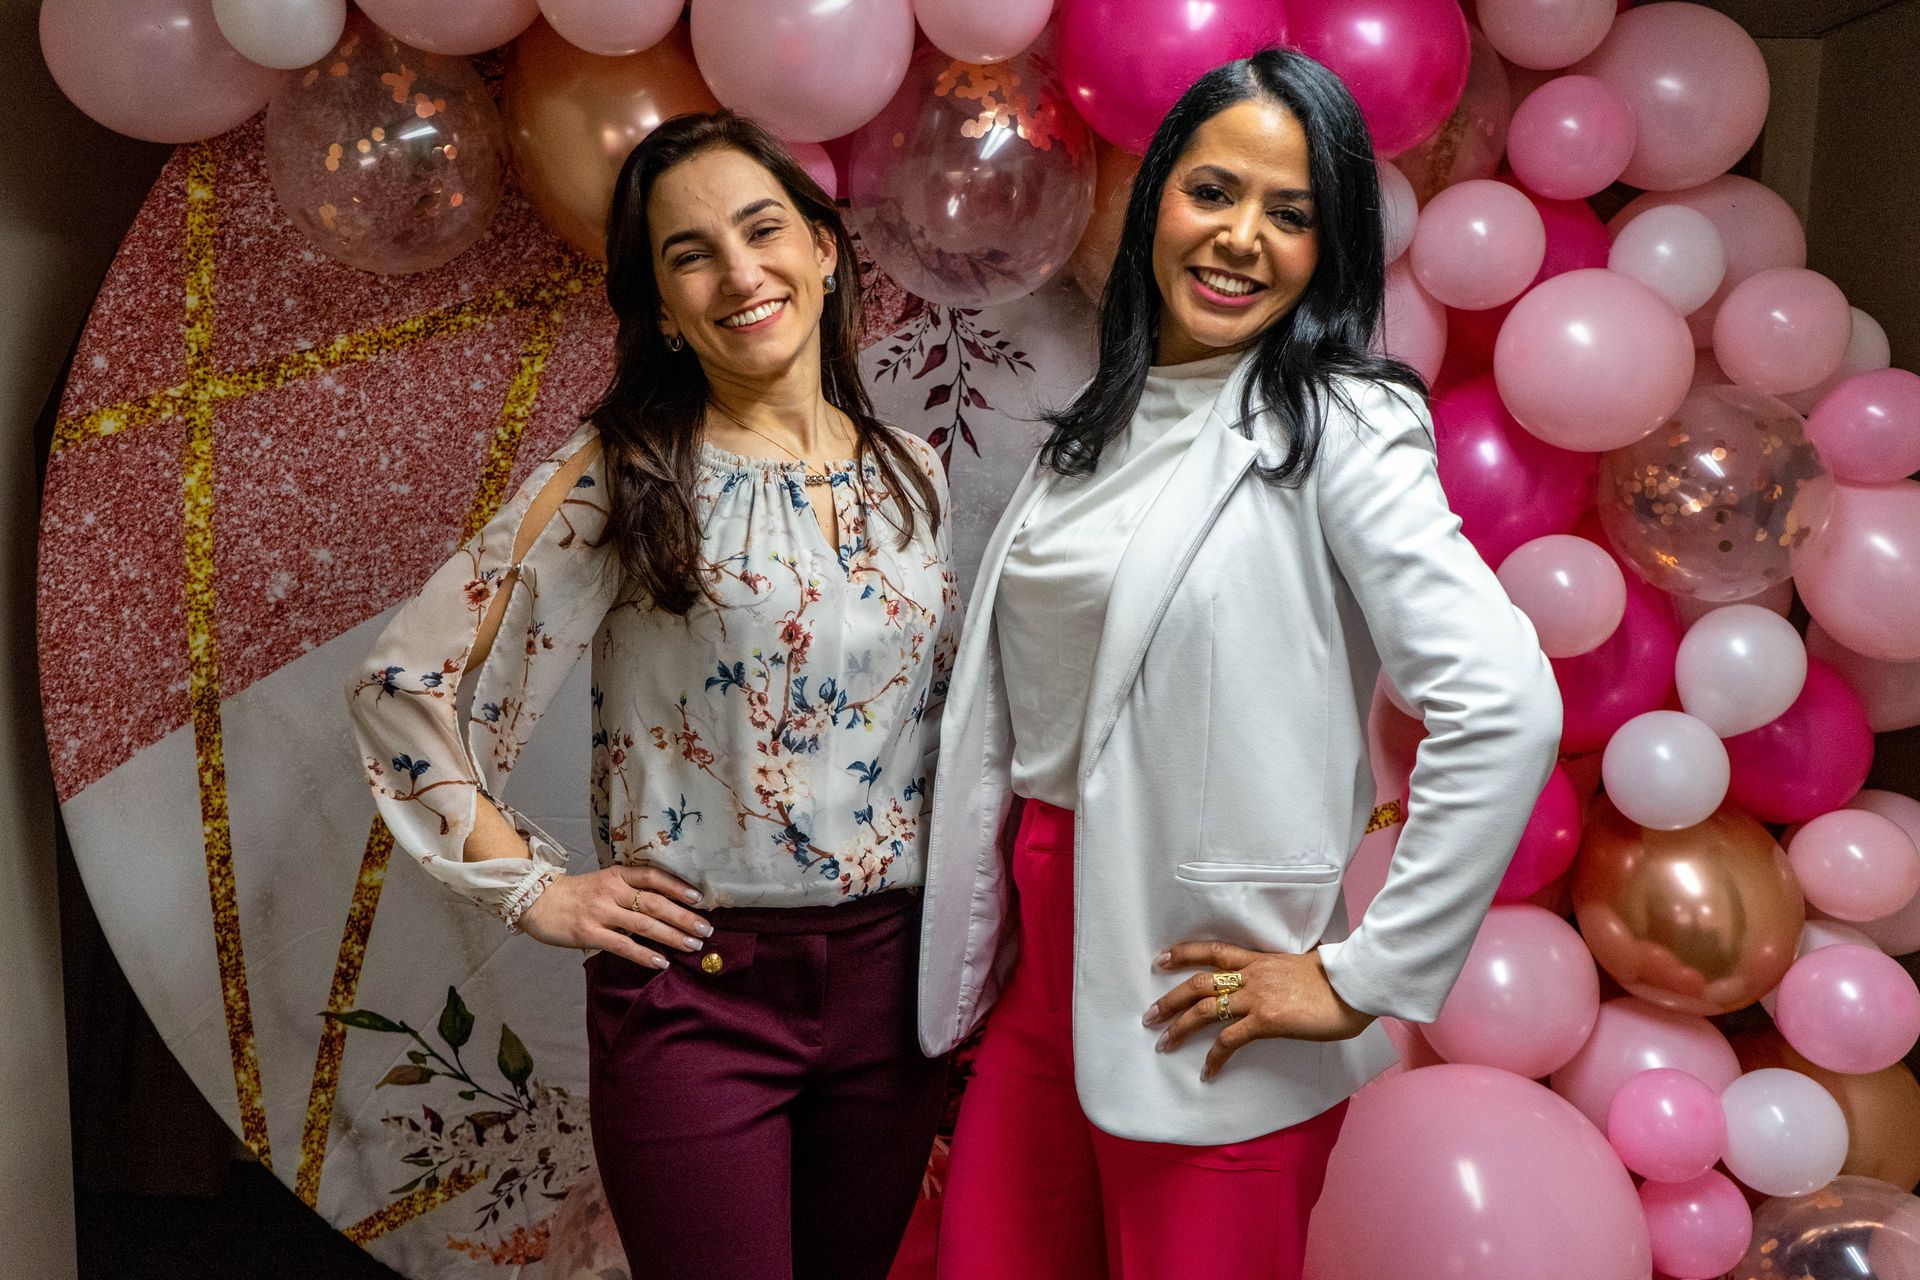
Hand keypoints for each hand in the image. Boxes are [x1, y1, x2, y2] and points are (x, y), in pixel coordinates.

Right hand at [518, 864, 711, 968]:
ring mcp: (600, 912)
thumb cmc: (576, 895)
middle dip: (683, 917)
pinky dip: (644, 955)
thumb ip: (629, 891)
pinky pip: (623, 946)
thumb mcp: (604, 883)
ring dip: (671, 936)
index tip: (699, 898)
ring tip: (692, 945)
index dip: (677, 886)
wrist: (537, 901)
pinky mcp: (589, 933)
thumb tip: (666, 906)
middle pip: (654, 903)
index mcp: (617, 875)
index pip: (653, 876)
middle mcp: (611, 891)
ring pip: (643, 925)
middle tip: (706, 929)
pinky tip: (661, 962)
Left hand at [1141, 941, 1375, 1081]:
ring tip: (1163, 1043)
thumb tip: (1280, 980)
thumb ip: (1283, 974)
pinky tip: (1207, 1072)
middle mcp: (1252, 975)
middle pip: (1198, 983)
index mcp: (1260, 960)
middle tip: (1149, 1015)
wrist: (1356, 985)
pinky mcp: (1266, 1021)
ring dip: (1180, 1027)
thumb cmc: (1339, 979)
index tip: (1161, 958)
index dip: (1184, 953)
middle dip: (1170, 999)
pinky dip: (1215, 1057)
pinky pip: (1231, 1041)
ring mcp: (1257, 998)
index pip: (1214, 951)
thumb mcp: (1304, 967)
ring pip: (1205, 1010)